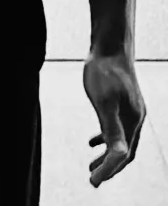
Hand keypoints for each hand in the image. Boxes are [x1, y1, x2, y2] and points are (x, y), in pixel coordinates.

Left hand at [83, 50, 145, 187]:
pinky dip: (105, 137)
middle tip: (94, 179)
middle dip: (111, 167)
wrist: (109, 44)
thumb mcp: (104, 102)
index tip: (94, 182)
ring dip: (107, 155)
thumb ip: (111, 129)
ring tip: (92, 165)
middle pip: (125, 152)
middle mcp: (136, 118)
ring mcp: (130, 109)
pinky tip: (92, 140)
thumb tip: (118, 157)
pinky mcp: (121, 101)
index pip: (124, 156)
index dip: (109, 171)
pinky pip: (115, 127)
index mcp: (133, 122)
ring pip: (120, 140)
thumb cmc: (105, 71)